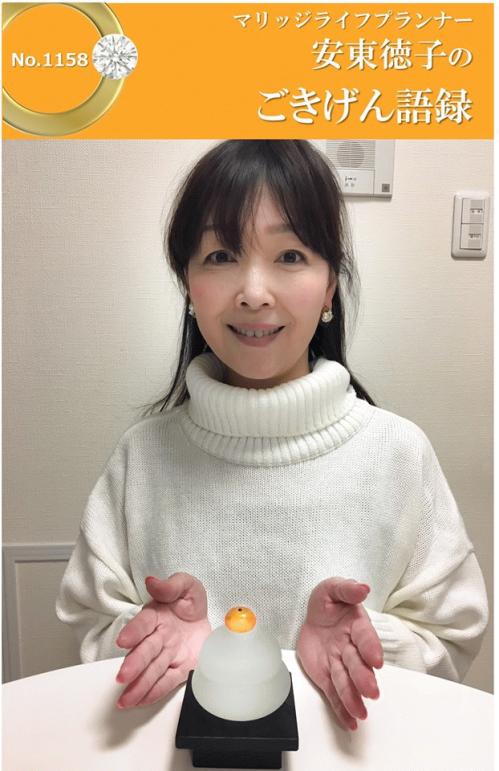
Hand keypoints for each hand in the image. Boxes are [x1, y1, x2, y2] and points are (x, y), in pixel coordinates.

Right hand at [115, 572, 210, 708]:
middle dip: (134, 664)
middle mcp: (158, 637)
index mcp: (157, 615)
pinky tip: (140, 701)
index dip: (133, 631)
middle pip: (145, 651)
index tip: (123, 641)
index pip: (143, 623)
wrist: (205, 619)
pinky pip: (166, 682)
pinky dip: (154, 692)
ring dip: (139, 685)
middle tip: (123, 676)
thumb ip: (171, 585)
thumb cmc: (189, 601)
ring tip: (126, 699)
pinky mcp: (180, 669)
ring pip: (152, 671)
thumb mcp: (186, 586)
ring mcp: (167, 655)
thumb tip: (152, 582)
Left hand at [297, 577, 382, 730]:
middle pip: (358, 664)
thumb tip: (362, 588)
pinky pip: (334, 694)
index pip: (365, 637)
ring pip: (347, 683)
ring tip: (360, 713)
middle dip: (364, 678)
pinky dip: (342, 709)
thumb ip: (346, 589)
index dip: (371, 648)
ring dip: (354, 698)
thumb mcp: (332, 589)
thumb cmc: (328, 602)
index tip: (376, 660)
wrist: (314, 615)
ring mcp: (339, 664)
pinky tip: (350, 721)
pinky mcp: (327, 676)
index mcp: (356, 626)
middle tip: (370, 692)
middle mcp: (351, 648)